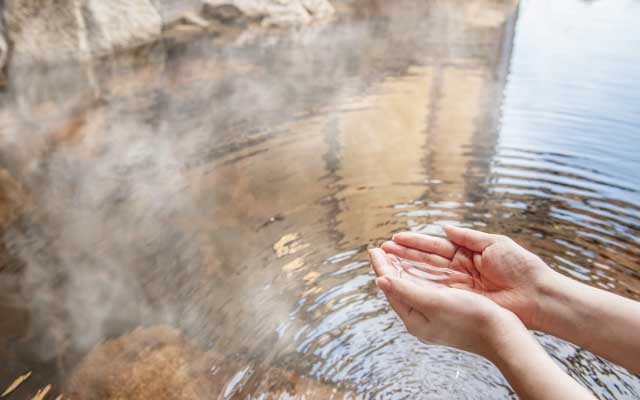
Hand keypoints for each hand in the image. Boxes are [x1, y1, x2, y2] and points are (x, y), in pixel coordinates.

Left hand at [369, 248, 525, 358]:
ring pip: (412, 289)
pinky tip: (419, 270)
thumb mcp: (433, 301)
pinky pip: (425, 291)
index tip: (374, 248)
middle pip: (399, 288)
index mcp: (413, 319)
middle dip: (389, 268)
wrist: (502, 336)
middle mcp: (421, 320)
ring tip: (393, 255)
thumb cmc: (469, 318)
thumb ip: (405, 290)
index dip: (382, 267)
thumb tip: (379, 280)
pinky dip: (418, 276)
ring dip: (402, 270)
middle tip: (380, 249)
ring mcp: (434, 318)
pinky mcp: (448, 313)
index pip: (391, 288)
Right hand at [381, 226, 553, 328]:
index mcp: (468, 253)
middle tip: (382, 252)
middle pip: (426, 261)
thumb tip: (444, 228)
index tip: (395, 239)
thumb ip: (468, 237)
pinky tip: (402, 282)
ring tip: (385, 265)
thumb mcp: (495, 244)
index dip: (414, 242)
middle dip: (404, 256)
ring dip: (406, 271)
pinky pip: (436, 293)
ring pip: (427, 277)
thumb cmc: (521, 267)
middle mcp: (460, 269)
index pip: (434, 246)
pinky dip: (419, 287)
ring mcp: (459, 286)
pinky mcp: (462, 301)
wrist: (539, 296)